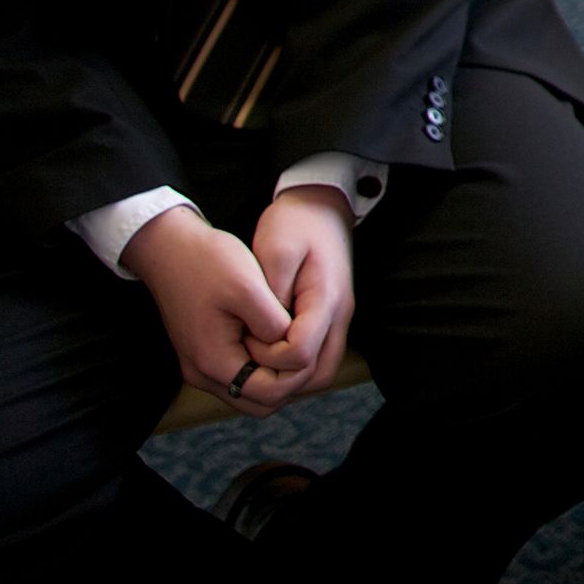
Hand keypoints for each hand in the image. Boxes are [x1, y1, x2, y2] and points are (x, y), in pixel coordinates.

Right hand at [125, 205, 296, 416]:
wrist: (167, 247)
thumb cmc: (207, 261)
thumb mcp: (247, 286)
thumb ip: (272, 322)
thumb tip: (292, 345)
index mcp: (214, 362)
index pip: (270, 394)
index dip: (298, 373)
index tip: (311, 341)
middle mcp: (203, 374)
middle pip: (261, 401)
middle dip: (290, 379)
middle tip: (306, 343)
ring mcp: (200, 366)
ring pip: (252, 391)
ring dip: (277, 373)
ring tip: (294, 338)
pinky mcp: (202, 353)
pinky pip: (240, 375)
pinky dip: (261, 364)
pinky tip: (275, 334)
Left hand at [246, 185, 357, 406]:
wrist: (321, 204)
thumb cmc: (295, 223)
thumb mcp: (275, 250)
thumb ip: (271, 295)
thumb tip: (264, 335)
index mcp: (326, 299)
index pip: (300, 354)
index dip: (267, 357)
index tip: (243, 338)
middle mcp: (339, 315)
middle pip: (317, 375)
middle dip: (280, 379)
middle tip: (249, 362)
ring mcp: (339, 319)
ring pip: (320, 373)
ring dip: (289, 378)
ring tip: (257, 362)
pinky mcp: (331, 318)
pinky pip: (318, 359)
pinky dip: (294, 367)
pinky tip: (269, 352)